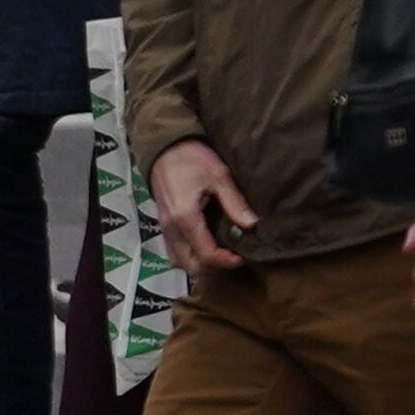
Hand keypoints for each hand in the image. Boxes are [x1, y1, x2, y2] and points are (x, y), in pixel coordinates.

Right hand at [148, 139, 257, 272]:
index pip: (206, 254)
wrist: (165, 147)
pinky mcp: (162, 224)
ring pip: (178, 261)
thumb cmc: (193, 159)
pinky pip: (173, 250)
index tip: (244, 257)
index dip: (226, 261)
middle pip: (189, 265)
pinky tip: (207, 244)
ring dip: (199, 263)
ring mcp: (163, 227)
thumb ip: (234, 203)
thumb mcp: (219, 176)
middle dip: (212, 267)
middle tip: (233, 257)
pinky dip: (189, 254)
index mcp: (185, 218)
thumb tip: (252, 225)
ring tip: (221, 253)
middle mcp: (170, 228)